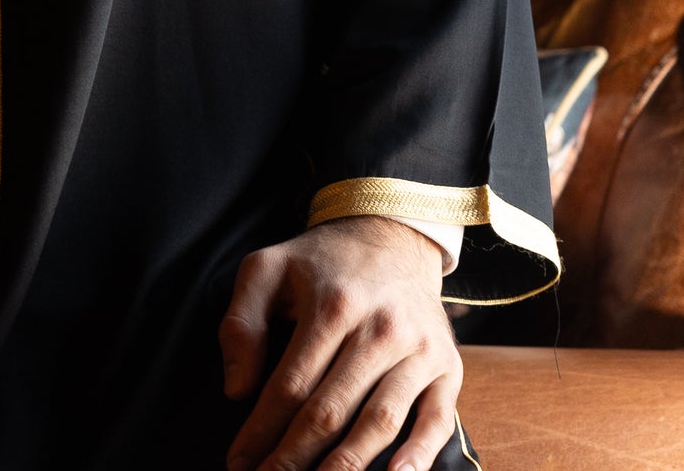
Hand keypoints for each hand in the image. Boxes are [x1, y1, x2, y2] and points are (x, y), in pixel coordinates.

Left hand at [219, 217, 460, 470]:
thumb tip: (236, 389)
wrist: (392, 235)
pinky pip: (436, 419)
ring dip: (346, 466)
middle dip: (294, 458)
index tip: (239, 462)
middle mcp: (379, 328)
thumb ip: (241, 323)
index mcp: (331, 304)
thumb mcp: (267, 269)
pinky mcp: (447, 364)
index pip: (290, 385)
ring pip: (379, 421)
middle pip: (331, 410)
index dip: (261, 430)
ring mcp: (417, 349)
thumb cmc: (321, 261)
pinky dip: (418, 457)